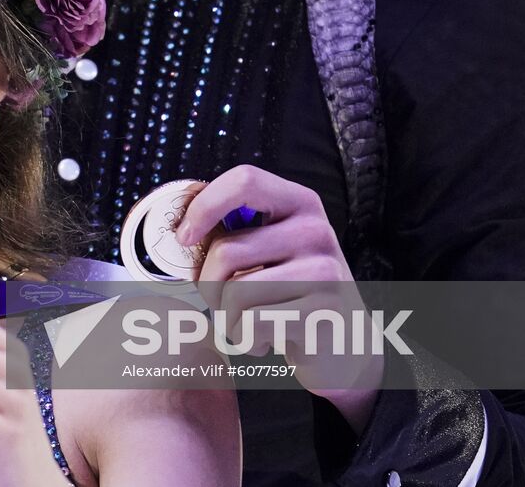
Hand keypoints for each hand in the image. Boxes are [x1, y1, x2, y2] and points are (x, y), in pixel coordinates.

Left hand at [175, 164, 382, 432]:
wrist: (343, 344)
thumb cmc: (290, 293)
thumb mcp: (269, 249)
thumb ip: (234, 231)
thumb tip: (182, 228)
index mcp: (300, 203)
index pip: (244, 180)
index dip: (204, 206)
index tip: (184, 237)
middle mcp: (316, 230)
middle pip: (226, 250)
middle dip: (208, 285)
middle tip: (220, 302)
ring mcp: (325, 270)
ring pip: (236, 292)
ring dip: (227, 317)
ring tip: (246, 323)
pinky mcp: (325, 311)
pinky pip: (254, 323)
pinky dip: (246, 339)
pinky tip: (265, 340)